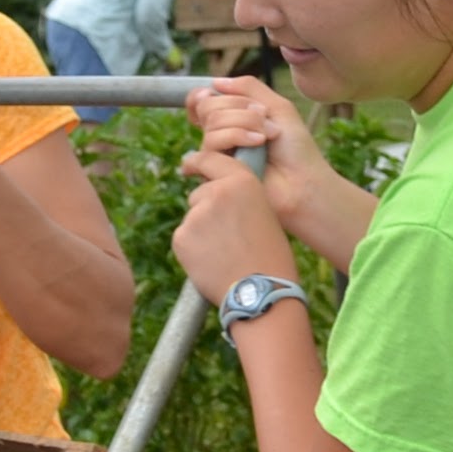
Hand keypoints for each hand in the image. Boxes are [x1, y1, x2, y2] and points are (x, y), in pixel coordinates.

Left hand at [173, 149, 296, 314]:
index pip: (210, 160)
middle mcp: (216, 192)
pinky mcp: (182, 237)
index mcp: (242, 182)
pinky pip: (183, 239)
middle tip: (228, 237)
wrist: (260, 291)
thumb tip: (211, 193)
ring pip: (191, 219)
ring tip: (225, 253)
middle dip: (205, 210)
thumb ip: (238, 198)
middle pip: (198, 195)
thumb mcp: (263, 212)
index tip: (190, 164)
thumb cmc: (270, 256)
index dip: (198, 162)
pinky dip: (193, 250)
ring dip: (200, 232)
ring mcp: (196, 215)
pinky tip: (213, 262)